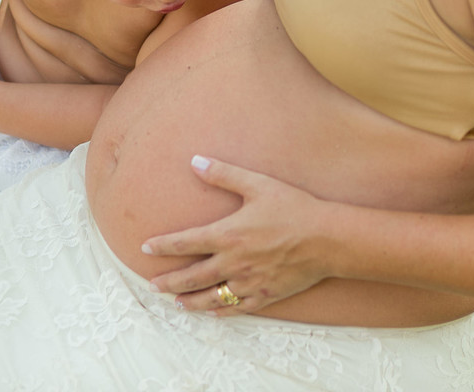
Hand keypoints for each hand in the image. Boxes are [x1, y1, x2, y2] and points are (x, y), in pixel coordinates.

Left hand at [141, 156, 330, 315]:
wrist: (327, 239)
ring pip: (211, 297)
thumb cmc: (293, 208)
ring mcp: (249, 283)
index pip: (185, 243)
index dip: (163, 246)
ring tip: (176, 303)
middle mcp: (233, 263)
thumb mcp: (257, 185)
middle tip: (151, 285)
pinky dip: (221, 311)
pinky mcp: (265, 295)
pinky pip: (238, 308)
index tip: (145, 248)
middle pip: (192, 277)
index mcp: (228, 235)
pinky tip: (213, 312)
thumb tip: (194, 161)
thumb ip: (223, 174)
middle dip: (169, 282)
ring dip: (190, 301)